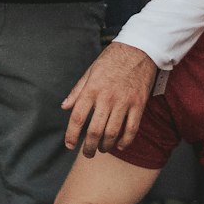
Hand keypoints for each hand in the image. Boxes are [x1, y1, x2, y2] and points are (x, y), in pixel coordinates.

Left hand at [62, 42, 156, 156]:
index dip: (72, 134)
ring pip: (113, 133)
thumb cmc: (112, 60)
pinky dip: (125, 141)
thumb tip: (65, 107)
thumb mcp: (90, 72)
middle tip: (88, 154)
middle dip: (89, 147)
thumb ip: (77, 91)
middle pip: (95, 130)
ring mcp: (124, 102)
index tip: (69, 145)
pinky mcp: (139, 104)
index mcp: (92, 89)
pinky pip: (132, 129)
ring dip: (106, 146)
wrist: (139, 50)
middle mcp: (107, 97)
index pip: (78, 117)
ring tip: (102, 149)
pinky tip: (120, 145)